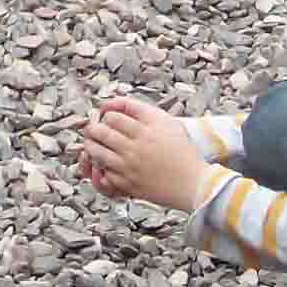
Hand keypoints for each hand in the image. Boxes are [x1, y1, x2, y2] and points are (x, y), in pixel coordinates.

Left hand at [74, 96, 211, 211]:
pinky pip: (103, 173)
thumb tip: (112, 102)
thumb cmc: (181, 151)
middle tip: (94, 129)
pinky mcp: (128, 184)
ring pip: (96, 151)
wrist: (194, 183)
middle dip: (93, 128)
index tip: (107, 117)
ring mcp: (130, 166)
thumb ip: (139, 109)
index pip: (112, 115)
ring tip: (94, 144)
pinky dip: (100, 168)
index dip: (106, 114)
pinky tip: (105, 164)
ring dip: (91, 146)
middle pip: (100, 131)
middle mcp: (136, 146)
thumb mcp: (165, 122)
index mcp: (146, 128)